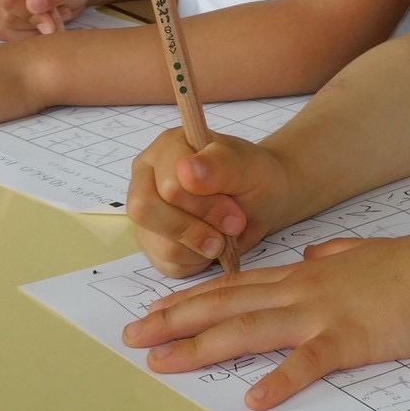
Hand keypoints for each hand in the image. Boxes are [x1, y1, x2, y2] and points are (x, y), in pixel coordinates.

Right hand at [0, 0, 87, 38]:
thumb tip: (33, 4)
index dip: (32, 10)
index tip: (56, 11)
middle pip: (6, 14)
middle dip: (36, 19)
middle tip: (60, 13)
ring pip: (4, 27)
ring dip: (33, 28)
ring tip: (53, 17)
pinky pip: (5, 36)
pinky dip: (27, 35)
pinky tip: (41, 25)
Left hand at [123, 234, 409, 408]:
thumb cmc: (409, 268)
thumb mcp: (360, 253)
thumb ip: (331, 255)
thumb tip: (312, 255)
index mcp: (304, 274)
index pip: (234, 285)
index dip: (191, 298)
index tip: (156, 310)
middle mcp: (302, 289)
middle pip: (226, 305)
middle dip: (176, 321)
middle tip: (134, 337)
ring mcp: (321, 313)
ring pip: (249, 330)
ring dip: (203, 347)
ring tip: (165, 362)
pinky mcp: (347, 339)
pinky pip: (307, 363)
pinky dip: (280, 381)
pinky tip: (253, 398)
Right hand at [126, 131, 293, 278]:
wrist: (263, 199)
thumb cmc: (254, 177)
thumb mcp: (248, 167)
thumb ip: (219, 166)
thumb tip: (187, 171)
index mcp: (167, 147)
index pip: (168, 186)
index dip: (204, 206)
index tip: (235, 213)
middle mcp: (148, 176)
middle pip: (146, 211)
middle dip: (196, 229)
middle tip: (232, 228)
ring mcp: (146, 210)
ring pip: (159, 243)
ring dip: (201, 247)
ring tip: (224, 235)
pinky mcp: (151, 241)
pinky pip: (166, 262)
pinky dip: (196, 261)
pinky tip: (211, 243)